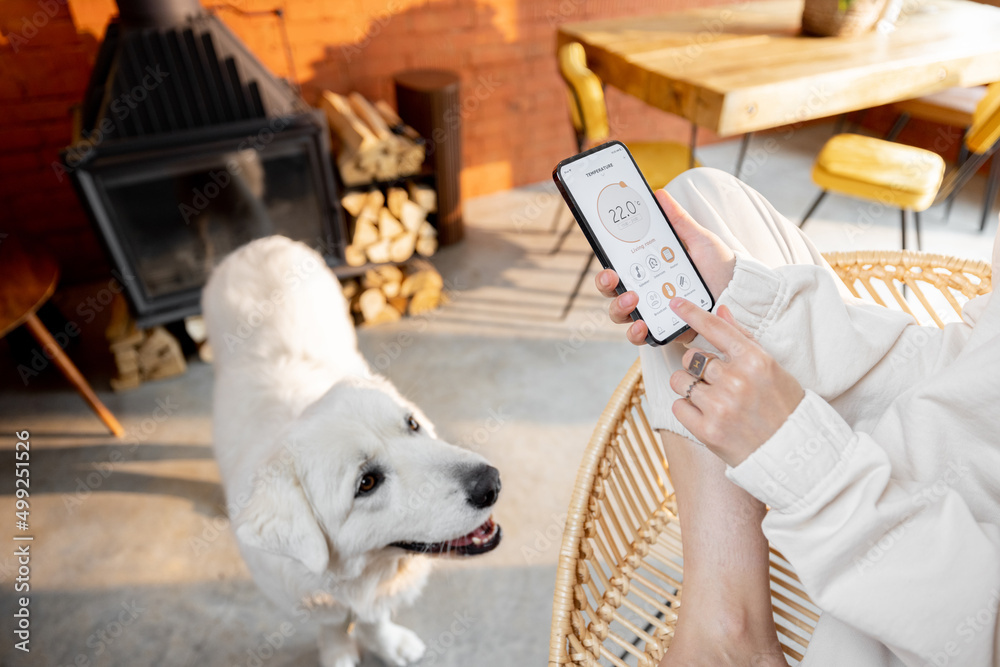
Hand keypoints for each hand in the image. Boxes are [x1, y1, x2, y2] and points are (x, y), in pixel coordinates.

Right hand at [594, 189, 736, 344]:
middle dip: (605, 285)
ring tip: (632, 298)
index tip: (606, 259)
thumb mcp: (700, 240)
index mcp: (650, 270)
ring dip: (619, 308)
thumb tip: (659, 195)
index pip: (619, 268)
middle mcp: (647, 292)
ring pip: (621, 315)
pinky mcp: (665, 331)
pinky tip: (642, 325)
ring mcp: (654, 313)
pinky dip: (636, 333)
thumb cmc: (721, 269)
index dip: (606, 266)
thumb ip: (679, 220)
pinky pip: (641, 337)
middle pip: (613, 292)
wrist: (743, 296)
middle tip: (612, 278)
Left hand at [668, 299, 803, 466]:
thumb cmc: (784, 407)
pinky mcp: (707, 430)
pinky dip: (687, 409)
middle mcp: (736, 381)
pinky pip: (678, 406)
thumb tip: (720, 311)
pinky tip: (707, 415)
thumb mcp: (772, 368)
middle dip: (697, 366)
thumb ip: (743, 338)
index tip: (675, 303)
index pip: (715, 329)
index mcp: (756, 361)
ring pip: (679, 381)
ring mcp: (720, 406)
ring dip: (689, 387)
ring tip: (711, 399)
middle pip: (691, 357)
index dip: (691, 313)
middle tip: (717, 381)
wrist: (793, 453)